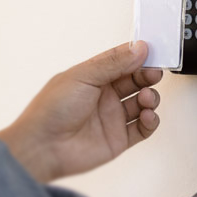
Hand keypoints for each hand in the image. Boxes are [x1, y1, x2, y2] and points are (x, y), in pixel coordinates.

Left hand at [0, 42, 163, 183]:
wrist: (42, 148)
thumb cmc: (51, 111)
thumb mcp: (82, 76)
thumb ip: (113, 62)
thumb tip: (139, 48)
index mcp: (93, 78)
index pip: (122, 62)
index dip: (138, 57)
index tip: (152, 53)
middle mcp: (104, 97)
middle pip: (136, 82)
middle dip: (148, 76)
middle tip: (154, 74)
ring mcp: (112, 118)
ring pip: (142, 103)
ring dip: (151, 98)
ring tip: (146, 98)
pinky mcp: (118, 139)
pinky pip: (143, 128)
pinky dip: (150, 121)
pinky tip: (147, 116)